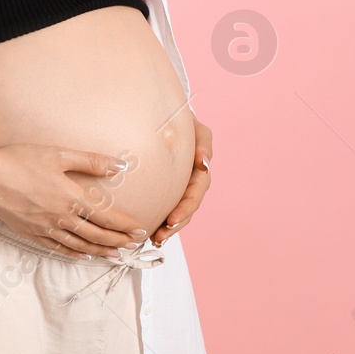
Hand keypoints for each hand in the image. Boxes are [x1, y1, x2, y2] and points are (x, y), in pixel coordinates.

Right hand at [0, 144, 148, 257]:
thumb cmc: (19, 160)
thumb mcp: (57, 154)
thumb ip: (91, 161)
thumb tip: (120, 166)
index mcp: (71, 198)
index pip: (107, 217)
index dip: (125, 225)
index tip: (140, 230)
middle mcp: (62, 218)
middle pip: (96, 235)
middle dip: (117, 242)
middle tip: (132, 246)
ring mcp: (45, 228)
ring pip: (80, 245)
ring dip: (100, 251)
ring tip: (115, 256)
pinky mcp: (30, 232)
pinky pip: (57, 248)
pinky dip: (73, 254)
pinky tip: (82, 255)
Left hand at [151, 117, 211, 246]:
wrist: (164, 115)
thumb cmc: (182, 120)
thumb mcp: (196, 128)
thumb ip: (203, 143)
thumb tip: (204, 162)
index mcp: (200, 169)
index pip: (195, 193)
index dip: (185, 208)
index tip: (172, 219)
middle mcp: (191, 180)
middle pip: (187, 207)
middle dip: (176, 223)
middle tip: (162, 234)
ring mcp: (180, 185)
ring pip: (177, 210)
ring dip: (169, 227)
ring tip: (156, 238)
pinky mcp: (166, 186)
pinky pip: (164, 205)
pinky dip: (159, 219)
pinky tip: (151, 231)